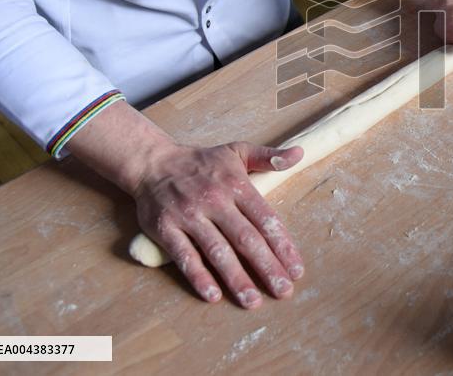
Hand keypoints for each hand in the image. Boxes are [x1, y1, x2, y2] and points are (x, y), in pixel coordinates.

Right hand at [66, 101, 304, 308]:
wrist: (153, 162)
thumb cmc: (202, 162)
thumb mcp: (237, 150)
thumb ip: (269, 156)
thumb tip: (299, 153)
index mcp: (236, 185)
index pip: (265, 219)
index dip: (282, 246)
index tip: (296, 270)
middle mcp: (215, 201)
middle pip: (246, 239)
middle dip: (267, 267)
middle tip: (283, 292)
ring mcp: (189, 215)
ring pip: (217, 251)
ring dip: (236, 278)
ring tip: (253, 302)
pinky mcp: (166, 228)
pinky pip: (184, 255)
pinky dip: (198, 276)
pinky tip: (213, 295)